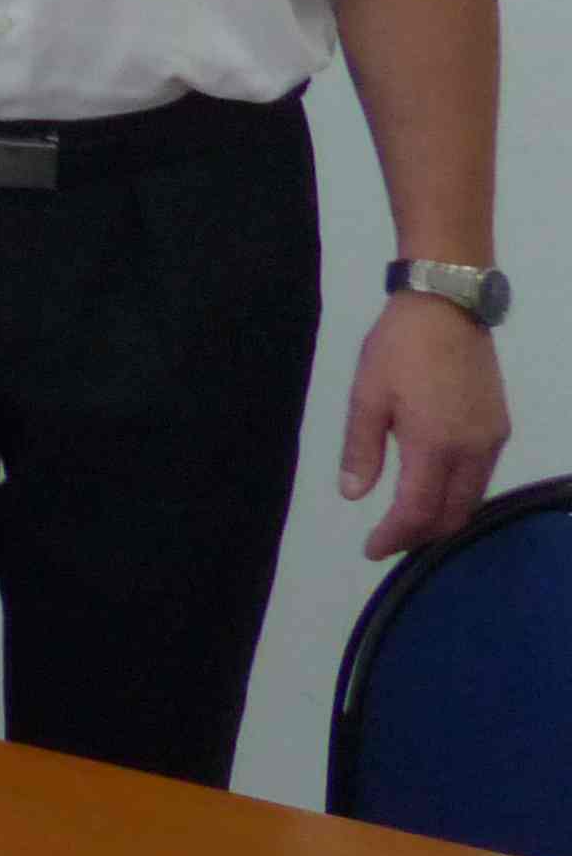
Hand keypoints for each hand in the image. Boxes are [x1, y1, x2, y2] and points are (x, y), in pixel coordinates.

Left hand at [341, 291, 511, 558]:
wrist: (447, 307)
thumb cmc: (398, 348)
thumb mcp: (366, 395)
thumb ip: (361, 449)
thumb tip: (355, 496)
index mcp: (434, 445)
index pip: (417, 511)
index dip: (394, 537)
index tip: (370, 549)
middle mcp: (472, 450)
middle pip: (451, 514)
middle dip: (419, 535)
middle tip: (387, 540)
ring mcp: (492, 440)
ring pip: (471, 499)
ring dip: (440, 517)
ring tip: (406, 521)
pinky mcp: (500, 427)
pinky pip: (480, 477)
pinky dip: (457, 495)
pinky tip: (433, 490)